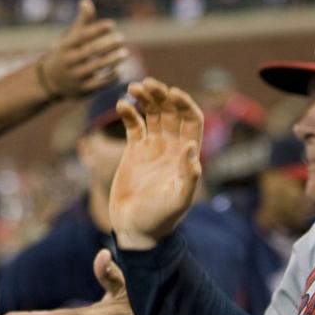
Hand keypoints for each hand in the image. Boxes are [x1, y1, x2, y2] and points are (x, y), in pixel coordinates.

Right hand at [37, 0, 127, 98]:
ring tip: (125, 52)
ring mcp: (75, 77)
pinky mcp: (82, 90)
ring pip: (95, 67)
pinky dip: (110, 77)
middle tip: (122, 37)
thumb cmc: (66, 53)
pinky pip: (98, 84)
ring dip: (112, 60)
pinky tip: (120, 70)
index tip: (111, 24)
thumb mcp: (70, 38)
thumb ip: (82, 22)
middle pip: (89, 51)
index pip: (82, 35)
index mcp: (65, 46)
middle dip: (107, 44)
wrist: (51, 80)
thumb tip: (86, 1)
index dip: (97, 29)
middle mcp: (68, 61)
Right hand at [109, 78, 202, 249]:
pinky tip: (122, 105)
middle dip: (162, 95)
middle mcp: (172, 146)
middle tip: (148, 84)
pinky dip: (128, 112)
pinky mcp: (134, 151)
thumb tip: (191, 147)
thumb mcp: (178, 200)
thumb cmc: (160, 219)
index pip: (191, 120)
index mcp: (186, 154)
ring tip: (134, 87)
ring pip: (152, 113)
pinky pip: (133, 125)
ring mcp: (153, 147)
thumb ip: (188, 176)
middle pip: (170, 111)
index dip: (185, 104)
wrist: (135, 230)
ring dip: (146, 98)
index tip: (172, 93)